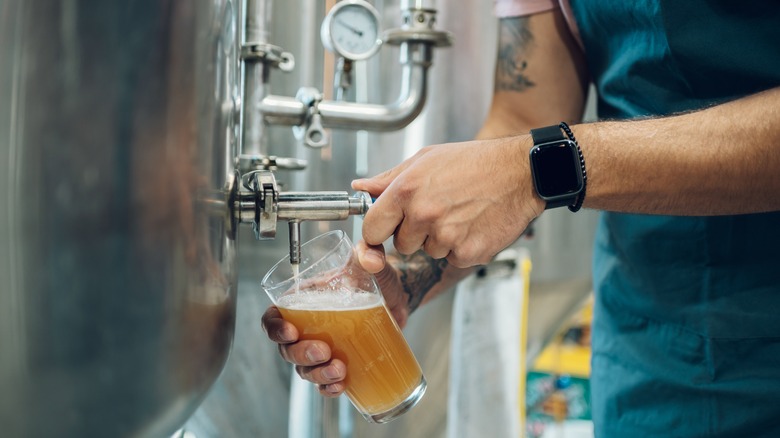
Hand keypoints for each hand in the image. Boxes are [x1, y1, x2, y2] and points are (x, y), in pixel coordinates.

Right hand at [260, 241, 407, 397]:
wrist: (399, 297)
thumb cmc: (376, 277)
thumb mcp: (370, 262)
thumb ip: (369, 252)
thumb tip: (371, 258)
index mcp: (303, 301)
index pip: (274, 317)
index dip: (275, 327)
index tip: (290, 332)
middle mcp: (307, 326)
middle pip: (287, 348)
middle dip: (300, 354)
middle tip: (323, 351)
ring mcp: (322, 347)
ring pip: (304, 369)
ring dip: (317, 374)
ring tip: (339, 370)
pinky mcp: (338, 362)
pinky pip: (324, 382)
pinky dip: (329, 388)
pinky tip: (341, 385)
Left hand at [352, 136, 543, 266]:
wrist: (520, 172)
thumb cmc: (474, 162)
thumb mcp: (426, 159)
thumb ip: (389, 178)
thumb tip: (361, 188)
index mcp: (406, 190)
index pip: (371, 229)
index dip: (378, 231)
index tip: (386, 229)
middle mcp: (423, 214)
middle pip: (401, 245)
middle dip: (414, 233)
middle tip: (438, 210)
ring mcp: (446, 236)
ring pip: (428, 252)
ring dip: (440, 240)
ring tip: (460, 213)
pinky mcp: (467, 253)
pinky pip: (452, 259)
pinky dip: (461, 247)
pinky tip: (474, 225)